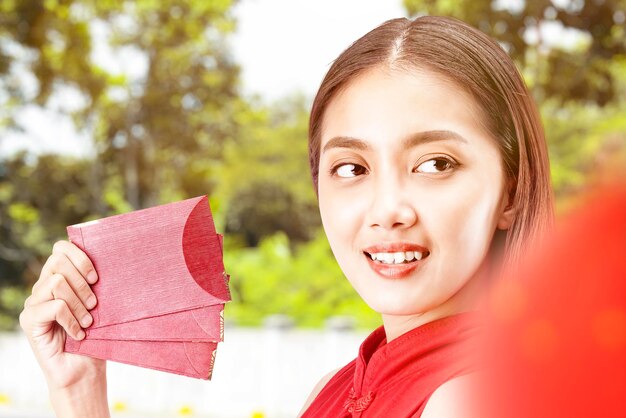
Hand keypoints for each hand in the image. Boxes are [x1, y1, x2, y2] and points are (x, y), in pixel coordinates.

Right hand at [19, 240, 105, 389]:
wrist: (83, 370)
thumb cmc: (96, 336)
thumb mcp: (100, 304)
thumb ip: (95, 282)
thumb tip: (110, 258)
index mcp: (59, 278)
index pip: (61, 248)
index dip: (80, 256)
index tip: (96, 278)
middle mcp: (42, 287)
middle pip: (57, 261)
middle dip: (82, 282)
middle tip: (94, 304)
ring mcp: (33, 303)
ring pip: (57, 283)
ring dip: (78, 303)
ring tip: (88, 322)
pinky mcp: (29, 320)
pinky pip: (54, 306)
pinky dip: (71, 320)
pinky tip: (78, 333)